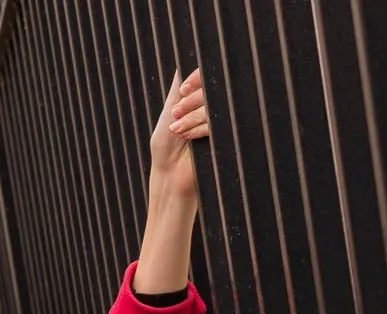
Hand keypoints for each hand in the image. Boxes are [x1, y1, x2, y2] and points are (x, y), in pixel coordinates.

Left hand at [149, 69, 209, 203]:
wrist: (170, 177)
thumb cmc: (165, 148)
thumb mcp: (167, 113)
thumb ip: (177, 90)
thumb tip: (182, 64)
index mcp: (196, 101)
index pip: (204, 79)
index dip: (196, 79)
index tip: (184, 89)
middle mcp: (209, 109)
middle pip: (210, 90)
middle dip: (192, 100)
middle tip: (176, 114)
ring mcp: (216, 123)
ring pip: (212, 106)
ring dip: (192, 116)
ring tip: (177, 130)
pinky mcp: (221, 138)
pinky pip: (215, 124)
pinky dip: (199, 128)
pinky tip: (188, 137)